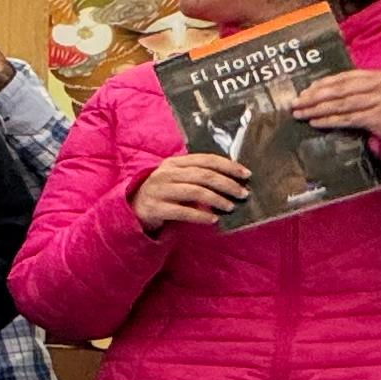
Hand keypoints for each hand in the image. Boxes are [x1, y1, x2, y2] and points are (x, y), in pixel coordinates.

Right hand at [131, 152, 248, 231]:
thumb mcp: (178, 179)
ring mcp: (159, 190)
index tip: (246, 175)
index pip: (206, 160)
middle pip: (203, 176)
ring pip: (195, 192)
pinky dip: (201, 216)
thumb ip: (198, 176)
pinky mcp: (155, 208)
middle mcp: (166, 174)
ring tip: (230, 207)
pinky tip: (213, 219)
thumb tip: (232, 179)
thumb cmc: (164, 194)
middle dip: (227, 184)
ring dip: (217, 199)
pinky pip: (183, 211)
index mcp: (174, 163)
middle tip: (243, 194)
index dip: (228, 166)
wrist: (134, 209)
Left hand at [287, 68, 380, 134]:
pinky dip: (330, 121)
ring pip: (343, 104)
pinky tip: (316, 122)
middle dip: (315, 97)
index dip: (324, 83)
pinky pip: (350, 120)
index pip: (347, 77)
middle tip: (296, 103)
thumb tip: (325, 94)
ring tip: (300, 114)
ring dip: (318, 110)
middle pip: (342, 89)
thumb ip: (362, 91)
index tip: (305, 90)